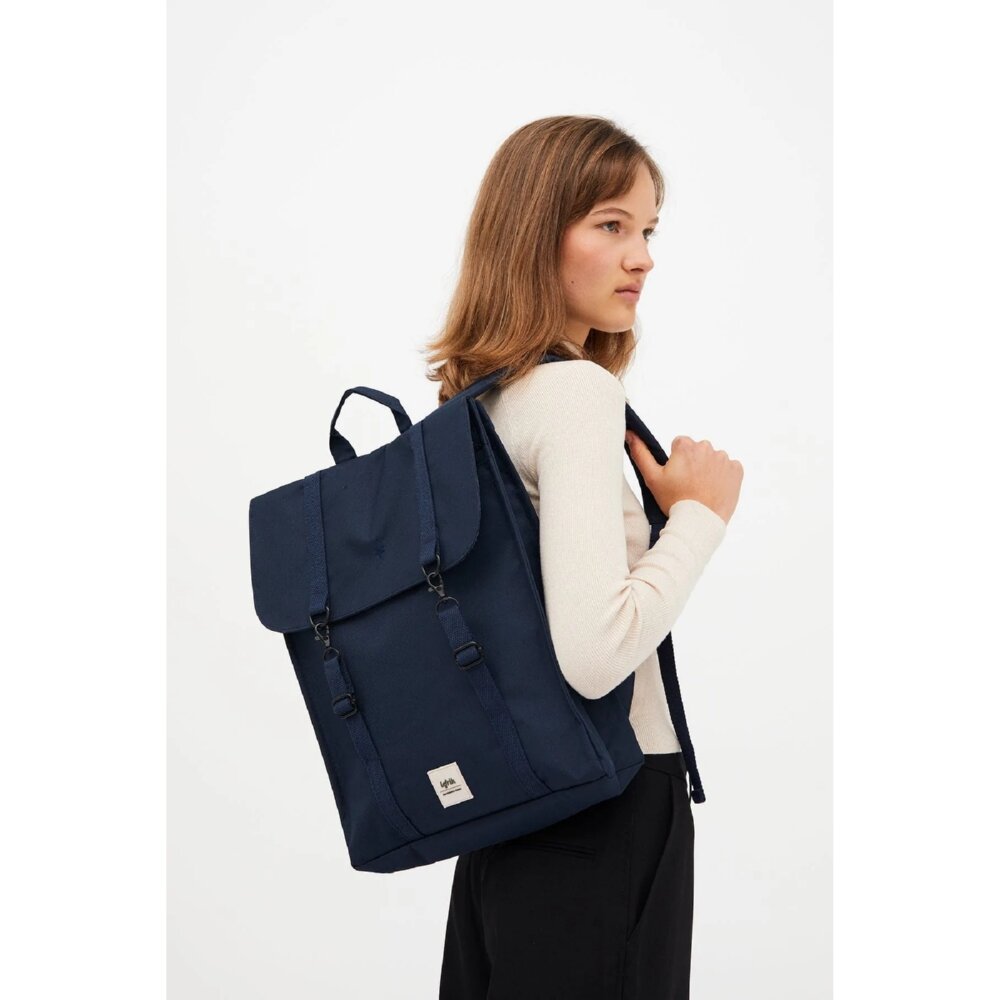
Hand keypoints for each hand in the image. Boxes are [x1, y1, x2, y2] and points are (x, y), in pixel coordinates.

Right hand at [625, 432, 742, 524]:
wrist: (699, 522)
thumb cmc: (674, 500)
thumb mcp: (652, 478)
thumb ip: (640, 453)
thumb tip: (631, 433)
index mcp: (686, 445)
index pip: (680, 445)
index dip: (676, 461)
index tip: (676, 476)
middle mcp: (707, 447)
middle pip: (697, 451)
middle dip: (693, 463)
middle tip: (688, 484)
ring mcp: (724, 459)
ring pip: (713, 459)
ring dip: (708, 469)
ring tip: (701, 489)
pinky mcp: (737, 470)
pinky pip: (729, 468)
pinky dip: (723, 477)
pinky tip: (715, 489)